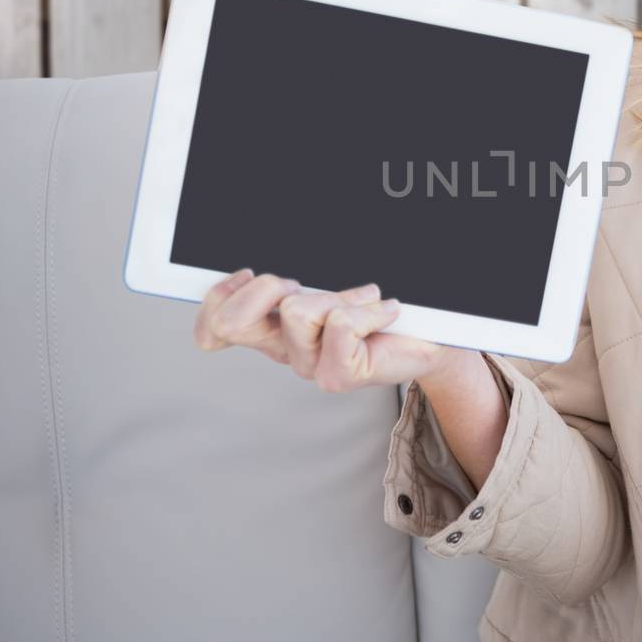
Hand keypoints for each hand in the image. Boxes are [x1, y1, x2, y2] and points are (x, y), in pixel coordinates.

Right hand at [192, 269, 461, 391]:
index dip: (219, 297)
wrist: (428, 336)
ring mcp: (309, 367)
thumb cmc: (377, 306)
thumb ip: (294, 281)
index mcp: (272, 329)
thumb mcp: (328, 285)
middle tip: (302, 285)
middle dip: (266, 288)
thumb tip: (264, 265)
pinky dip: (367, 308)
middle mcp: (284, 351)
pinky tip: (385, 311)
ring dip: (337, 295)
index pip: (213, 329)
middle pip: (234, 322)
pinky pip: (340, 323)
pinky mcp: (338, 376)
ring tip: (365, 300)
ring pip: (296, 311)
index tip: (247, 272)